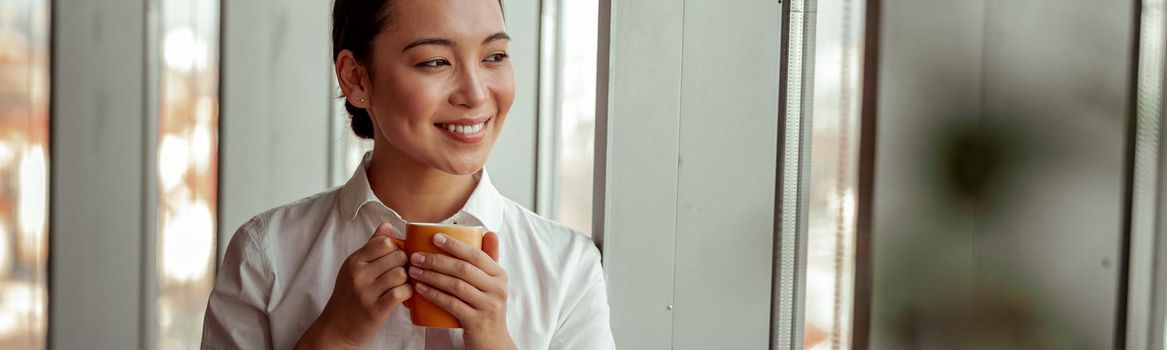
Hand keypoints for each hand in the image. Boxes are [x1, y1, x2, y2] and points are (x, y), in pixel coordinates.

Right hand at [296, 223, 410, 349]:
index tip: (397, 258)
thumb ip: (371, 247)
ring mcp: (366, 292)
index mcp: (355, 261)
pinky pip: (401, 292)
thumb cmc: (347, 296)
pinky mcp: (375, 310)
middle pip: (397, 256)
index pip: (385, 242)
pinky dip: (407, 293)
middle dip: (405, 264)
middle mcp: (359, 274)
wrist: (335, 328)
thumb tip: (387, 224)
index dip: (397, 249)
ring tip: (402, 284)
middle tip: (403, 273)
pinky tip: (403, 295)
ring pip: (401, 273)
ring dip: (407, 279)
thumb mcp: (354, 268)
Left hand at [408, 231, 515, 349]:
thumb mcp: (492, 284)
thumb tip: (488, 232)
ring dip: (431, 276)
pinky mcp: (477, 322)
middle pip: (463, 269)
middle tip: (415, 256)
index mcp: (499, 275)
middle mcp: (497, 289)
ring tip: (414, 270)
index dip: (454, 245)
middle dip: (436, 260)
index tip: (434, 237)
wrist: (492, 343)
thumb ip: (489, 259)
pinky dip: (434, 295)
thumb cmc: (486, 308)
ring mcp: (488, 306)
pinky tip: (420, 289)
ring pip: (456, 286)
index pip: (476, 254)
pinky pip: (452, 305)